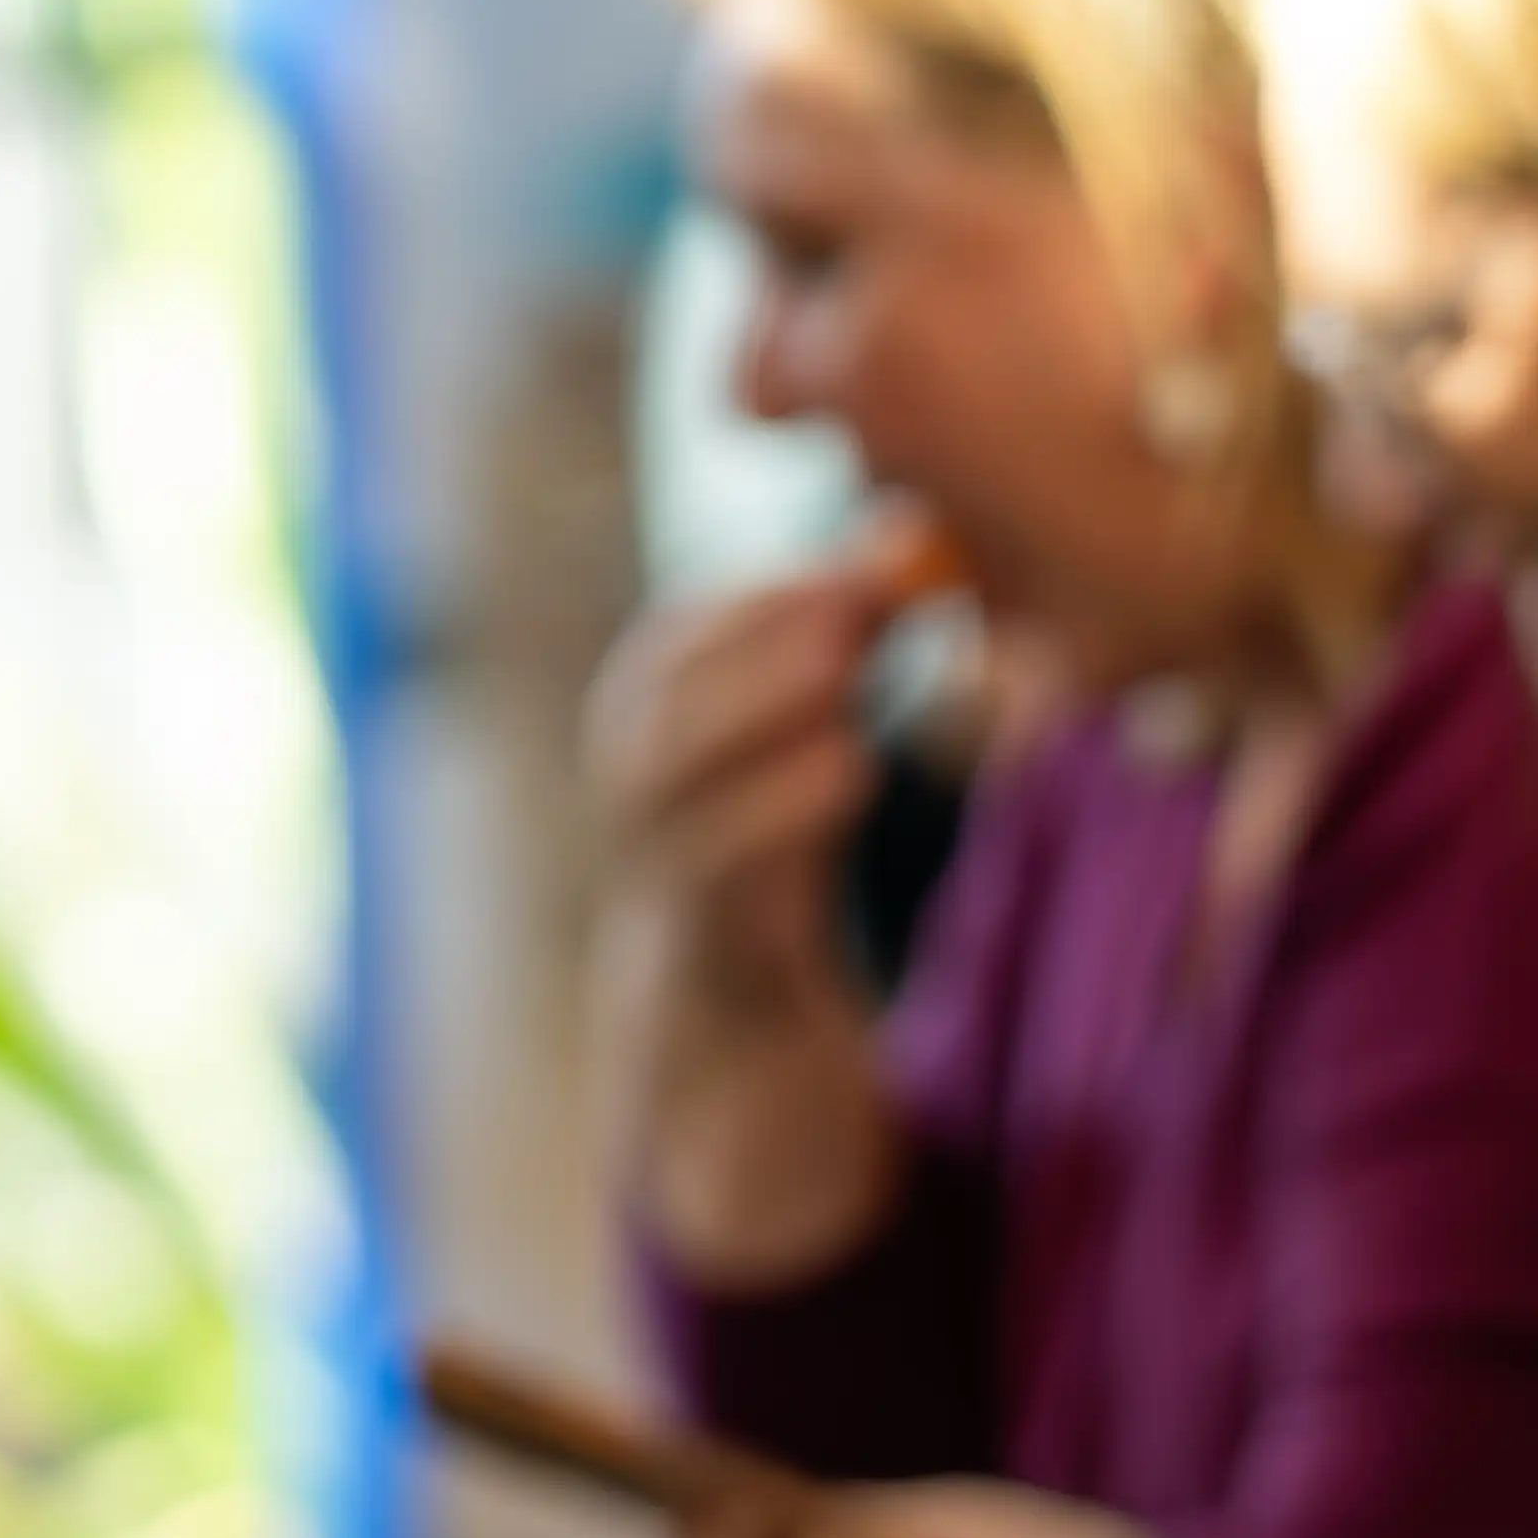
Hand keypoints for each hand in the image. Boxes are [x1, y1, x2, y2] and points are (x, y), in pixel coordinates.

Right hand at [593, 532, 951, 1286]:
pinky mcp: (700, 938)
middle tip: (857, 607)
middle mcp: (627, 787)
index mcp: (642, 719)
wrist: (731, 1010)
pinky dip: (781, 809)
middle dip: (757, 646)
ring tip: (849, 682)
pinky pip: (720, 869)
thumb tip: (910, 527)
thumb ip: (841, 635)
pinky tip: (853, 768)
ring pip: (672, 779)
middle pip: (661, 702)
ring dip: (762, 720)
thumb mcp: (799, 727)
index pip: (679, 639)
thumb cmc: (778, 835)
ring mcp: (653, 868)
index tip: (871, 562)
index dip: (767, 593)